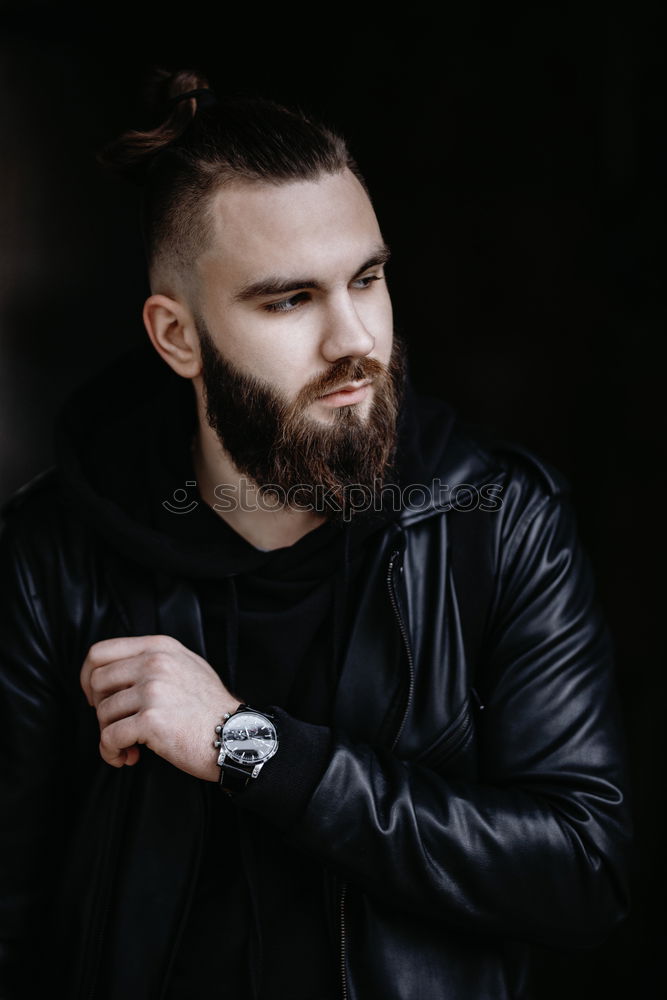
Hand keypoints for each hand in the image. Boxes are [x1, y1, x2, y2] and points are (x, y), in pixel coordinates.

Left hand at [80, 634, 241, 780]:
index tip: (94, 696)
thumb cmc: (210, 707)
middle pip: (97, 681)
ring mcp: (153, 689)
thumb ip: (154, 660)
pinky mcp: (151, 719)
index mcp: (159, 647)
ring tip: (129, 746)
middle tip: (116, 725)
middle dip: (99, 709)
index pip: (100, 652)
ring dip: (109, 735)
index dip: (88, 676)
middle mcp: (154, 662)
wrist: (234, 735)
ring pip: (102, 712)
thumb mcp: (187, 665)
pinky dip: (112, 752)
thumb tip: (116, 672)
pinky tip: (128, 757)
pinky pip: (110, 737)